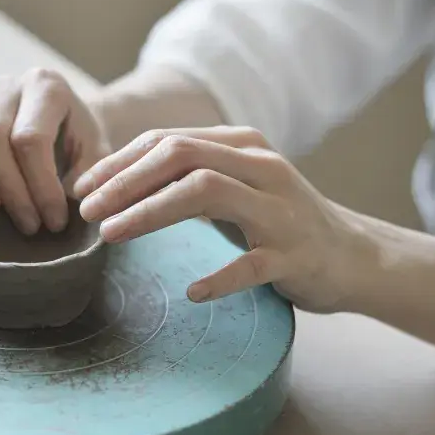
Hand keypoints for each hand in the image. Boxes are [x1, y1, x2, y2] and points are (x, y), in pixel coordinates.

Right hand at [0, 68, 110, 234]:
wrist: (70, 125)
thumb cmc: (82, 143)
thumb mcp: (100, 152)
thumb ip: (90, 172)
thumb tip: (72, 197)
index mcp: (46, 86)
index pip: (30, 137)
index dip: (41, 185)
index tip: (56, 221)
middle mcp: (6, 88)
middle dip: (10, 188)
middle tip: (31, 226)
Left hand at [74, 126, 364, 312]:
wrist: (352, 256)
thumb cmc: (276, 221)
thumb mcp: (231, 188)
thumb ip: (186, 177)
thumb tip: (116, 183)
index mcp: (241, 146)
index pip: (168, 141)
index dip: (118, 163)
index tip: (82, 189)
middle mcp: (262, 168)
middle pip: (181, 156)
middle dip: (125, 181)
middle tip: (86, 210)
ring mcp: (280, 210)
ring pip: (207, 193)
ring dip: (150, 212)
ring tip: (110, 234)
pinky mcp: (295, 255)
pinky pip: (251, 265)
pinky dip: (219, 279)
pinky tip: (191, 293)